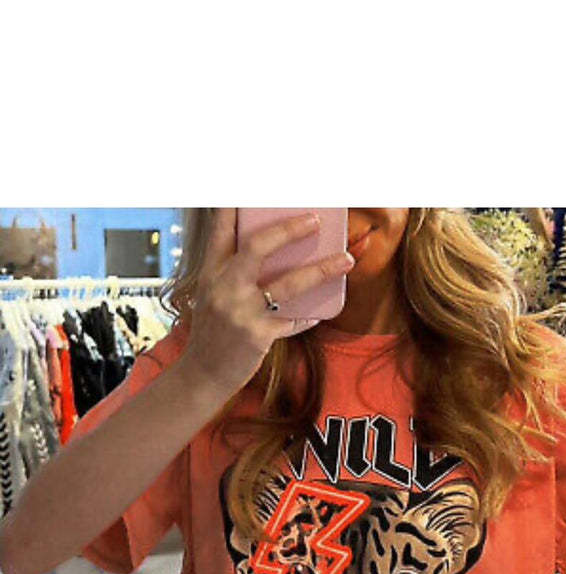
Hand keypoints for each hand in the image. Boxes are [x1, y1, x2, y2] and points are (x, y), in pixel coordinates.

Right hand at [182, 209, 355, 398]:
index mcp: (211, 273)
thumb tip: (265, 253)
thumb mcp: (210, 297)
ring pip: (289, 283)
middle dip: (290, 230)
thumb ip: (231, 273)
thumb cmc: (212, 334)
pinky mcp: (256, 336)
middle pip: (258, 246)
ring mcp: (240, 311)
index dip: (235, 205)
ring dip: (322, 270)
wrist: (201, 375)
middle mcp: (223, 287)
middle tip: (315, 220)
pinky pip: (293, 320)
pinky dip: (309, 315)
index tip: (249, 188)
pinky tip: (321, 312)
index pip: (221, 229)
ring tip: (346, 261)